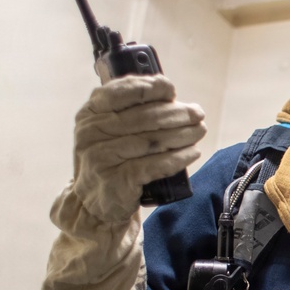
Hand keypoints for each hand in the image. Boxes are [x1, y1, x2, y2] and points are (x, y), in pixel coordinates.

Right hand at [73, 75, 205, 221]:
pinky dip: (178, 158)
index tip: (171, 91)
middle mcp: (92, 132)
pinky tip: (192, 153)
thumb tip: (173, 98)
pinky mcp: (116, 180)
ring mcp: (101, 157)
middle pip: (145, 117)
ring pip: (153, 141)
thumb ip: (133, 110)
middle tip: (198, 115)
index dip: (151, 88)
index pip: (122, 91)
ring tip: (199, 132)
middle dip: (177, 113)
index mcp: (90, 112)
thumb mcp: (110, 129)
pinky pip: (155, 165)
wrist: (96, 202)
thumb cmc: (112, 158)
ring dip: (183, 135)